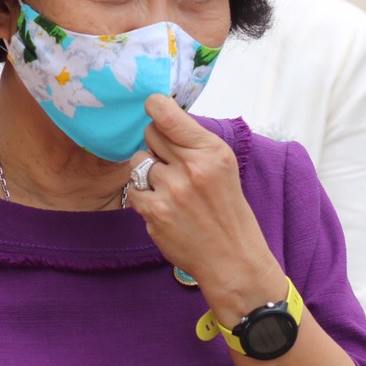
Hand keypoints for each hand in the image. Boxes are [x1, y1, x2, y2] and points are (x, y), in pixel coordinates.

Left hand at [128, 94, 286, 325]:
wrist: (231, 258)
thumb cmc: (226, 210)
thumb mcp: (222, 167)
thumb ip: (193, 143)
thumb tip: (162, 117)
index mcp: (212, 151)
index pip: (168, 114)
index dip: (154, 106)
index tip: (152, 106)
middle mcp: (192, 167)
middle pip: (150, 134)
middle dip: (156, 146)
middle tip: (172, 165)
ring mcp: (171, 191)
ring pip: (138, 162)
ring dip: (148, 174)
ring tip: (170, 191)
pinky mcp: (155, 212)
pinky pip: (133, 190)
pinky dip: (143, 198)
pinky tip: (163, 208)